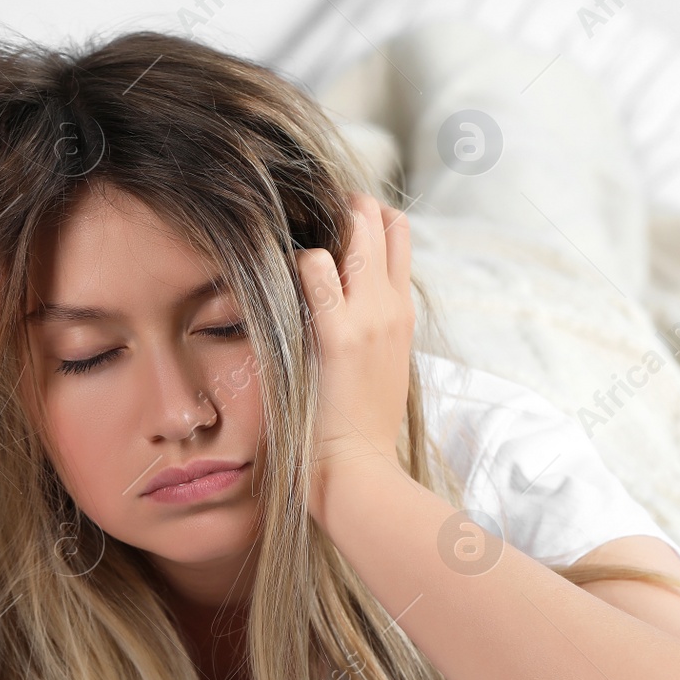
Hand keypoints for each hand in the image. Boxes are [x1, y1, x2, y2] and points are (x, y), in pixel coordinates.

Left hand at [296, 191, 415, 527]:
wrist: (360, 471)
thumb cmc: (359, 427)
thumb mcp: (380, 366)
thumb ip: (369, 329)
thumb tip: (340, 303)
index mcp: (402, 313)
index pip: (397, 234)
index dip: (367, 218)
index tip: (332, 221)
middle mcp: (392, 305)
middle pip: (379, 218)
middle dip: (343, 208)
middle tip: (305, 217)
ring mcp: (370, 316)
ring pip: (355, 229)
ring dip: (322, 226)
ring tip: (289, 241)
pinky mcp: (339, 334)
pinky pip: (315, 267)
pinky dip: (297, 263)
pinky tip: (276, 281)